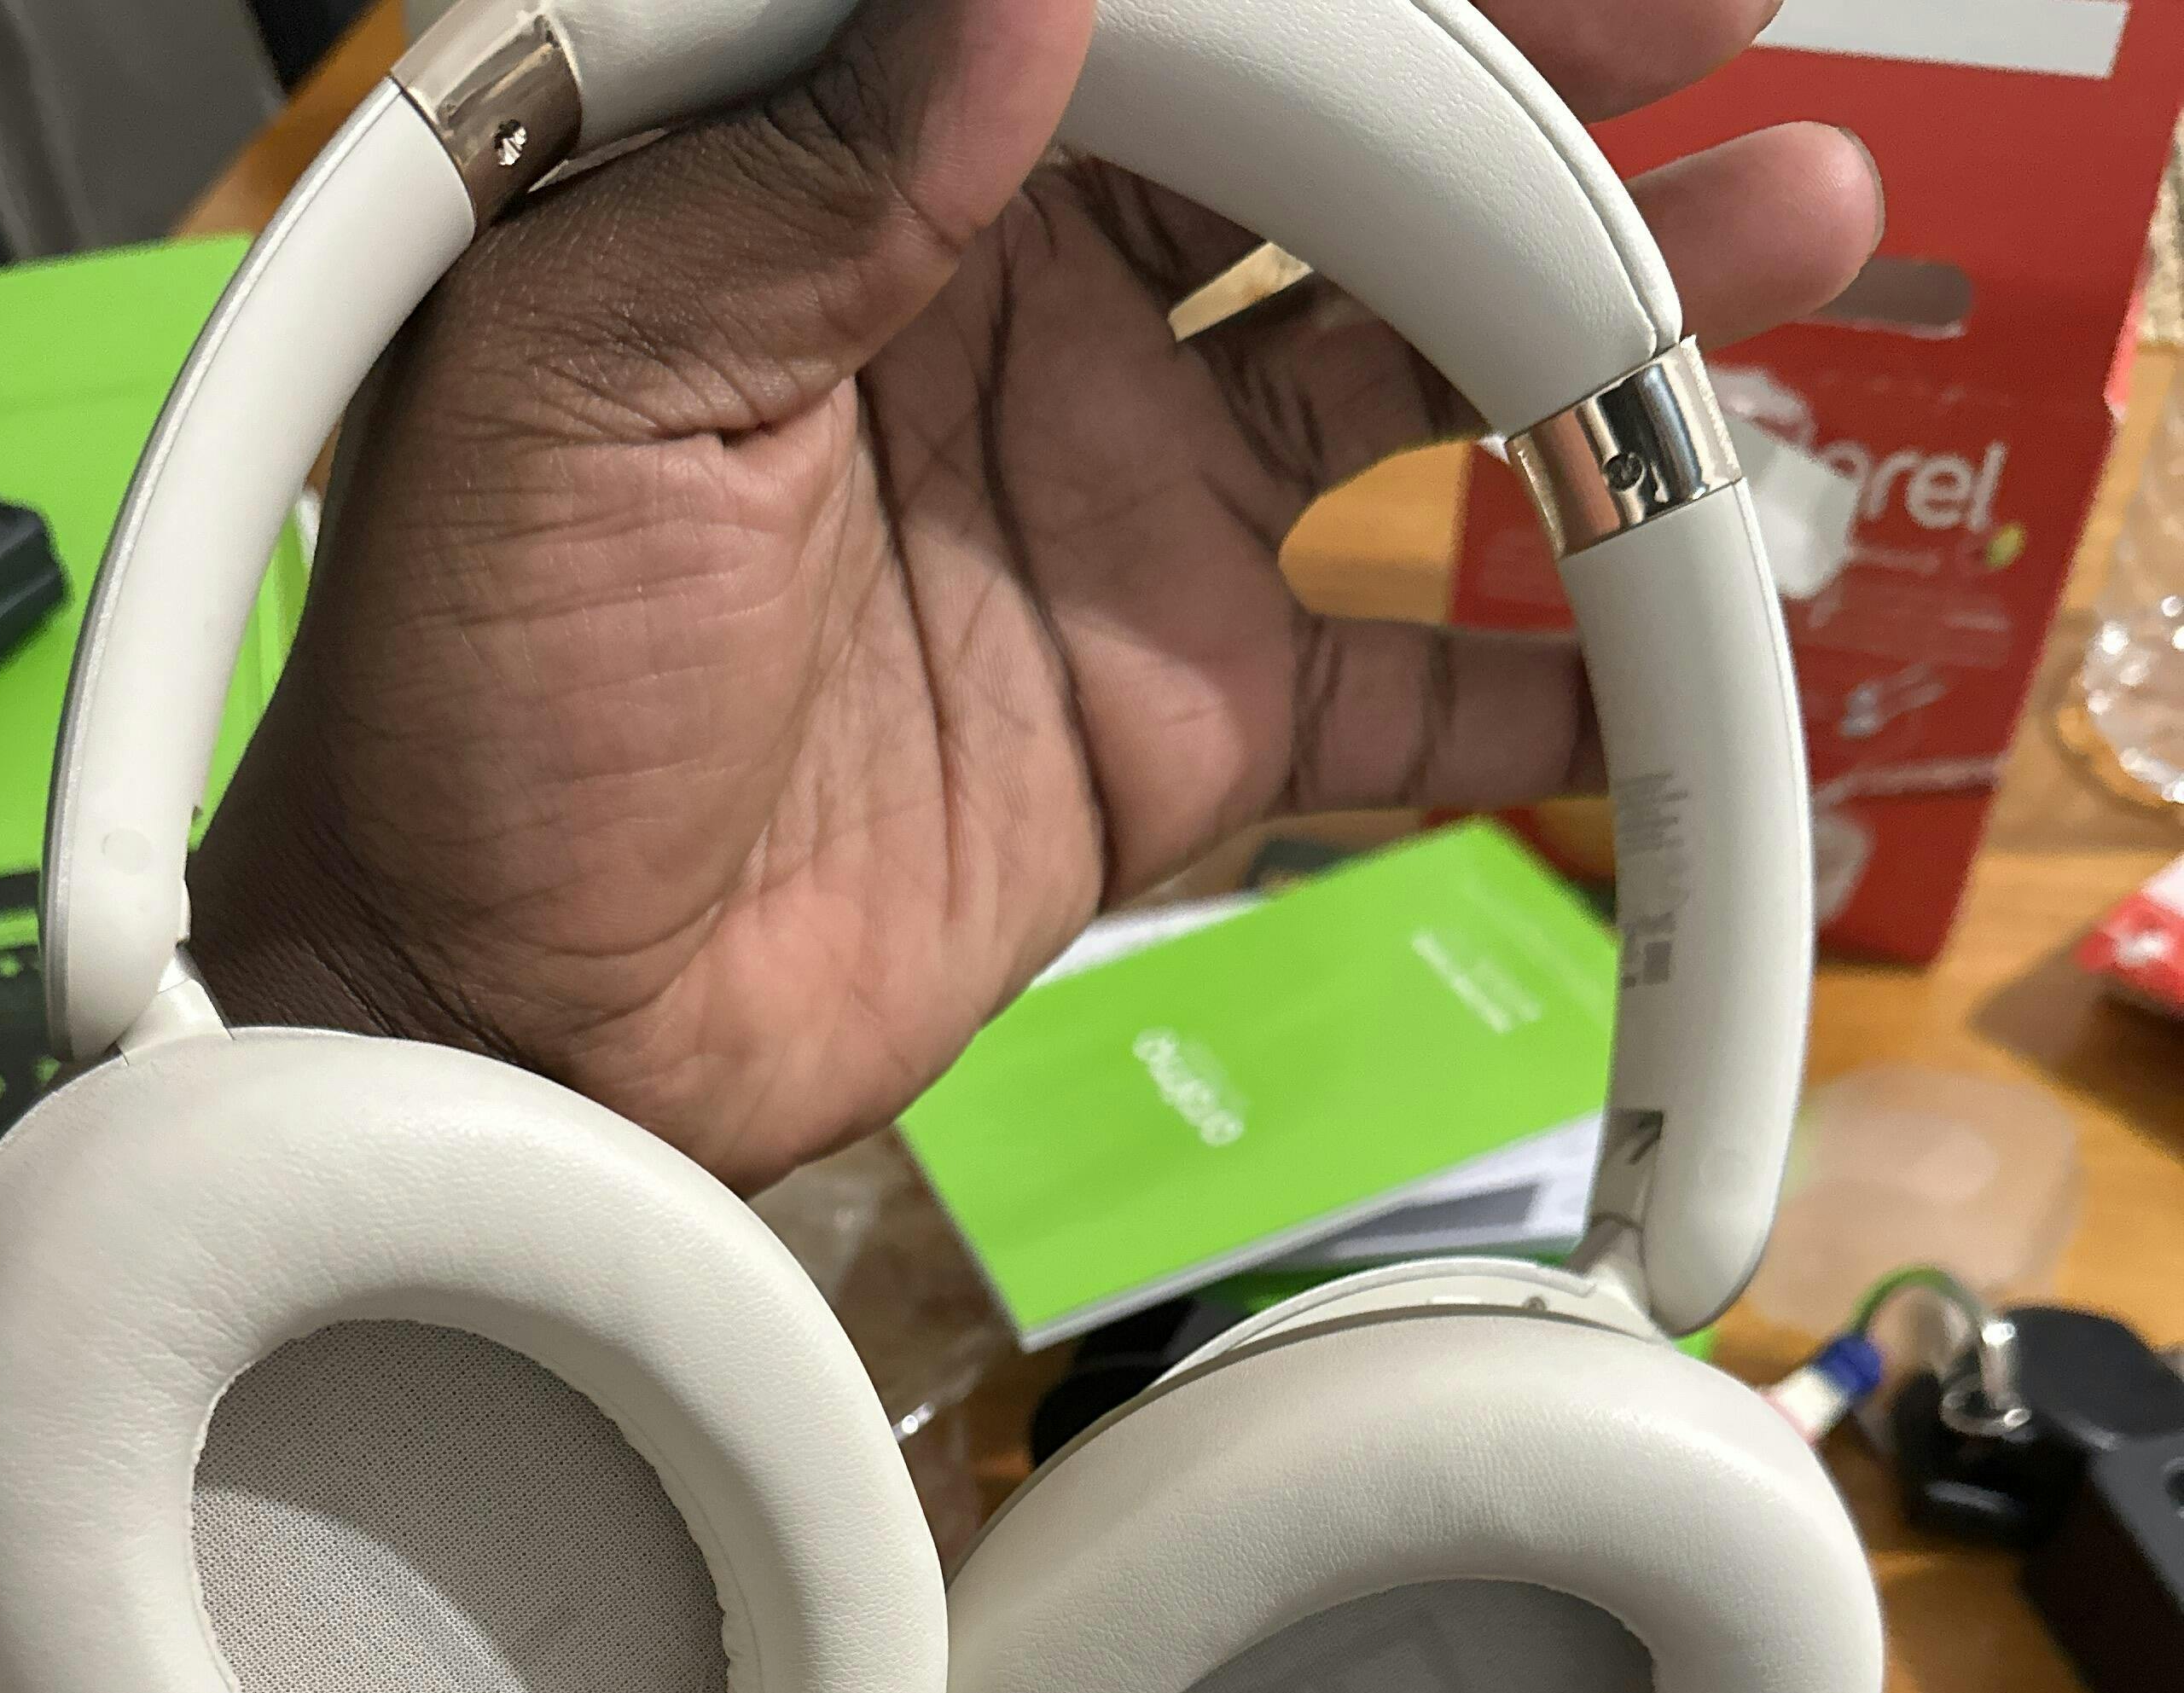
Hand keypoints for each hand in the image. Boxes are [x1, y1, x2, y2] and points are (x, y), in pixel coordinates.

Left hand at [193, 0, 1876, 1192]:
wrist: (504, 1029)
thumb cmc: (468, 708)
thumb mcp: (576, 393)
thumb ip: (802, 187)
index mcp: (851, 181)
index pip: (1146, 24)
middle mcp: (1005, 318)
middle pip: (1319, 158)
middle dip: (1524, 95)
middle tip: (1717, 43)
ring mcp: (1105, 519)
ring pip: (1399, 373)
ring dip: (1594, 318)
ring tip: (1788, 234)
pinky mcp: (1161, 721)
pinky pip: (1389, 687)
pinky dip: (1536, 679)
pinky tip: (1675, 642)